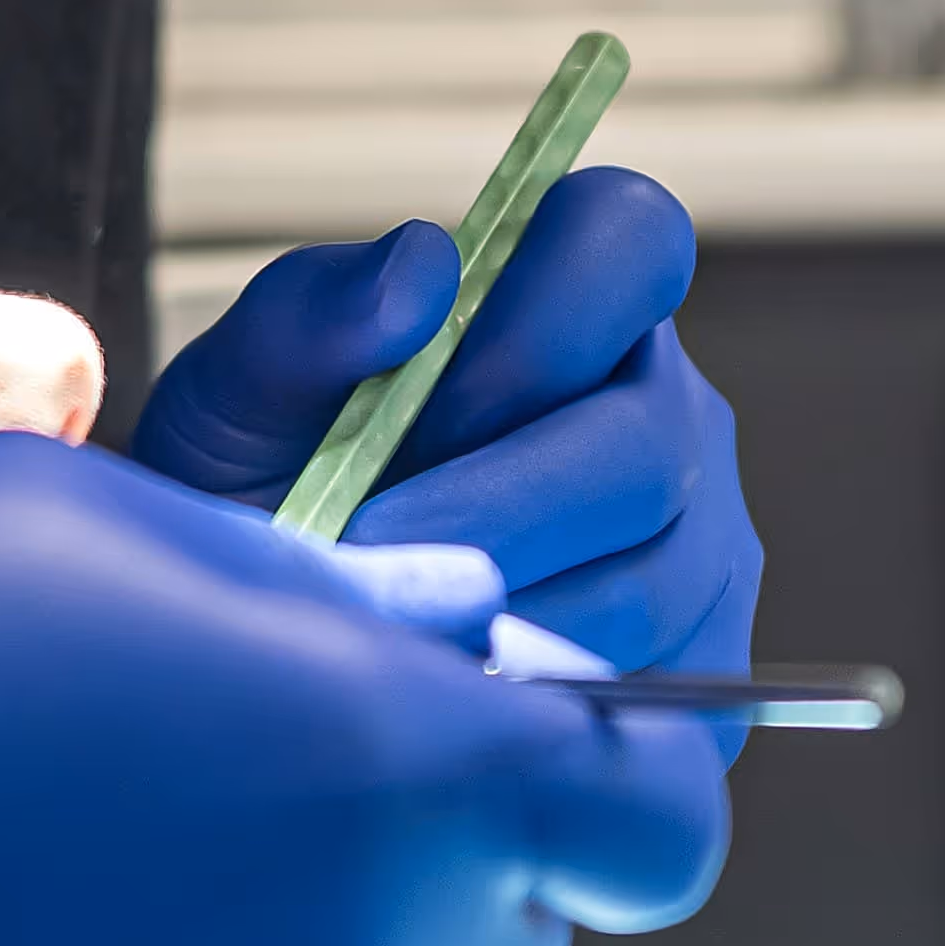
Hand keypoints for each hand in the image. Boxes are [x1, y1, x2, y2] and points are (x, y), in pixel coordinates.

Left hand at [131, 170, 766, 680]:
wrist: (269, 635)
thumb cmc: (262, 489)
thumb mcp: (240, 391)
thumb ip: (312, 315)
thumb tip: (426, 269)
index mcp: (575, 296)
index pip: (633, 238)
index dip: (544, 321)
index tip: (428, 404)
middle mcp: (666, 406)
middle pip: (643, 445)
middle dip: (499, 511)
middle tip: (374, 556)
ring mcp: (703, 540)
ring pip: (650, 584)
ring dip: (508, 619)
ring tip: (399, 632)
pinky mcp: (704, 665)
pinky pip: (662, 694)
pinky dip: (546, 707)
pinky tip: (457, 699)